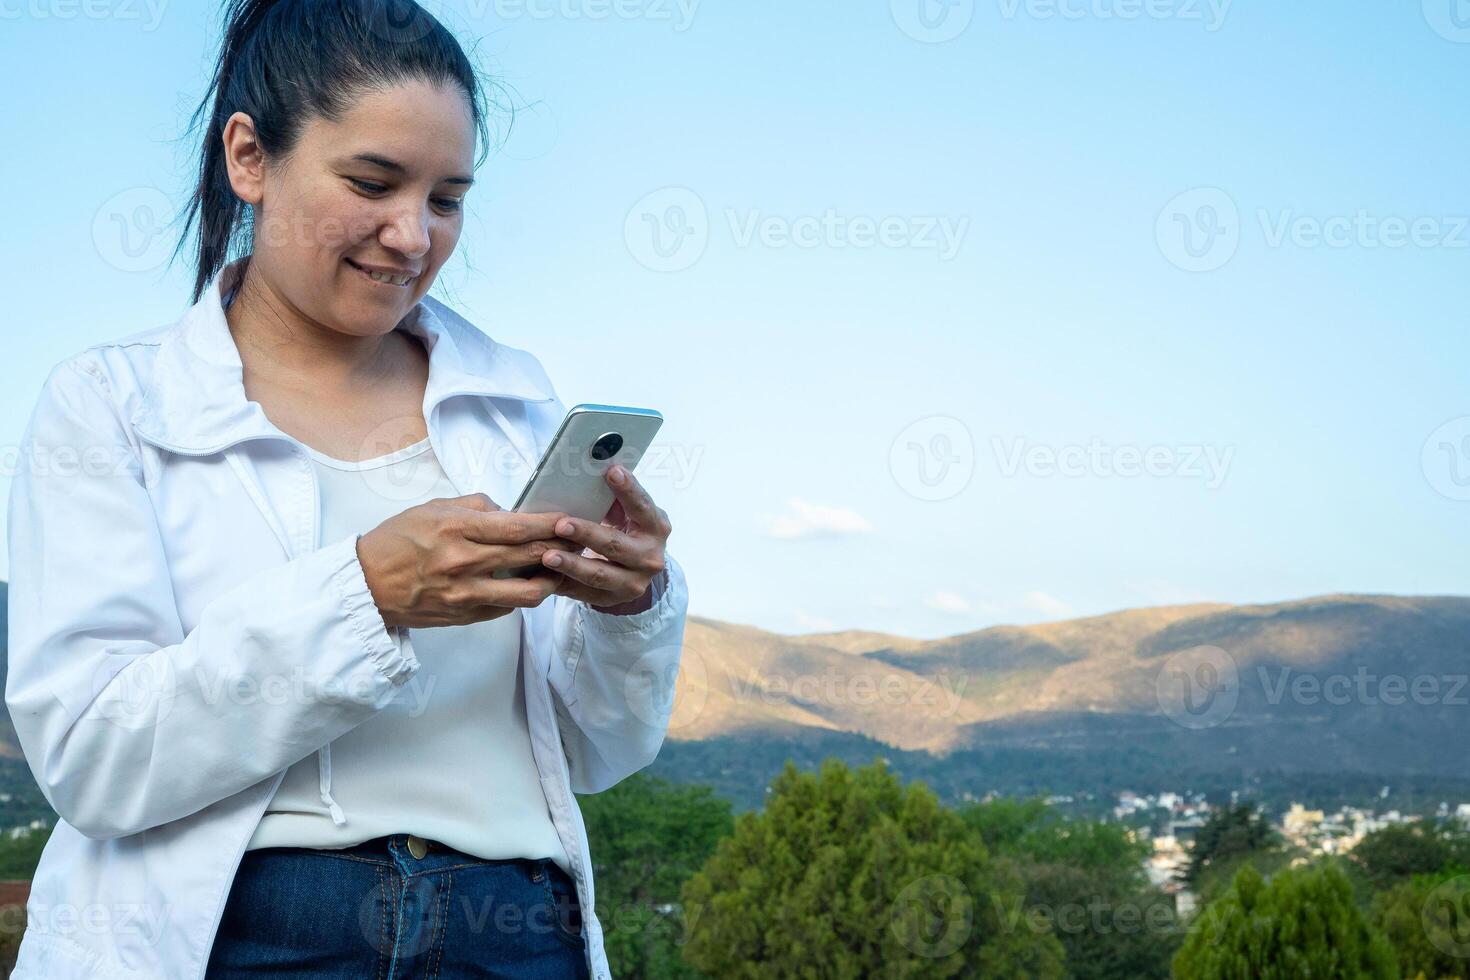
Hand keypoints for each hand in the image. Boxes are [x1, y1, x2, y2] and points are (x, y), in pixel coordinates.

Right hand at [357, 493, 579, 628]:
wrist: (366, 584)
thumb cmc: (398, 540)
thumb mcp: (433, 509)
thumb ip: (476, 506)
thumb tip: (510, 511)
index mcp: (457, 529)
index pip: (518, 527)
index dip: (551, 524)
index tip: (570, 519)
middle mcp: (464, 562)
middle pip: (530, 556)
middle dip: (561, 548)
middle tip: (579, 541)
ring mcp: (465, 594)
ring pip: (527, 592)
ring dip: (550, 580)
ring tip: (560, 568)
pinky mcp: (464, 616)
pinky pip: (506, 607)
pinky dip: (521, 595)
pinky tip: (528, 584)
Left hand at [539, 465, 671, 614]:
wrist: (637, 569)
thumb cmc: (627, 530)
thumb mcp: (628, 514)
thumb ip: (614, 498)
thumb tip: (588, 469)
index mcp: (656, 527)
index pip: (643, 506)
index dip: (629, 489)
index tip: (611, 471)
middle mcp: (651, 557)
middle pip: (616, 545)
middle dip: (587, 533)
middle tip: (561, 523)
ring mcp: (635, 582)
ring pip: (599, 574)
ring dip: (572, 564)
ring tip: (548, 556)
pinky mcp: (615, 599)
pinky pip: (586, 593)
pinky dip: (565, 583)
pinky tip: (546, 576)